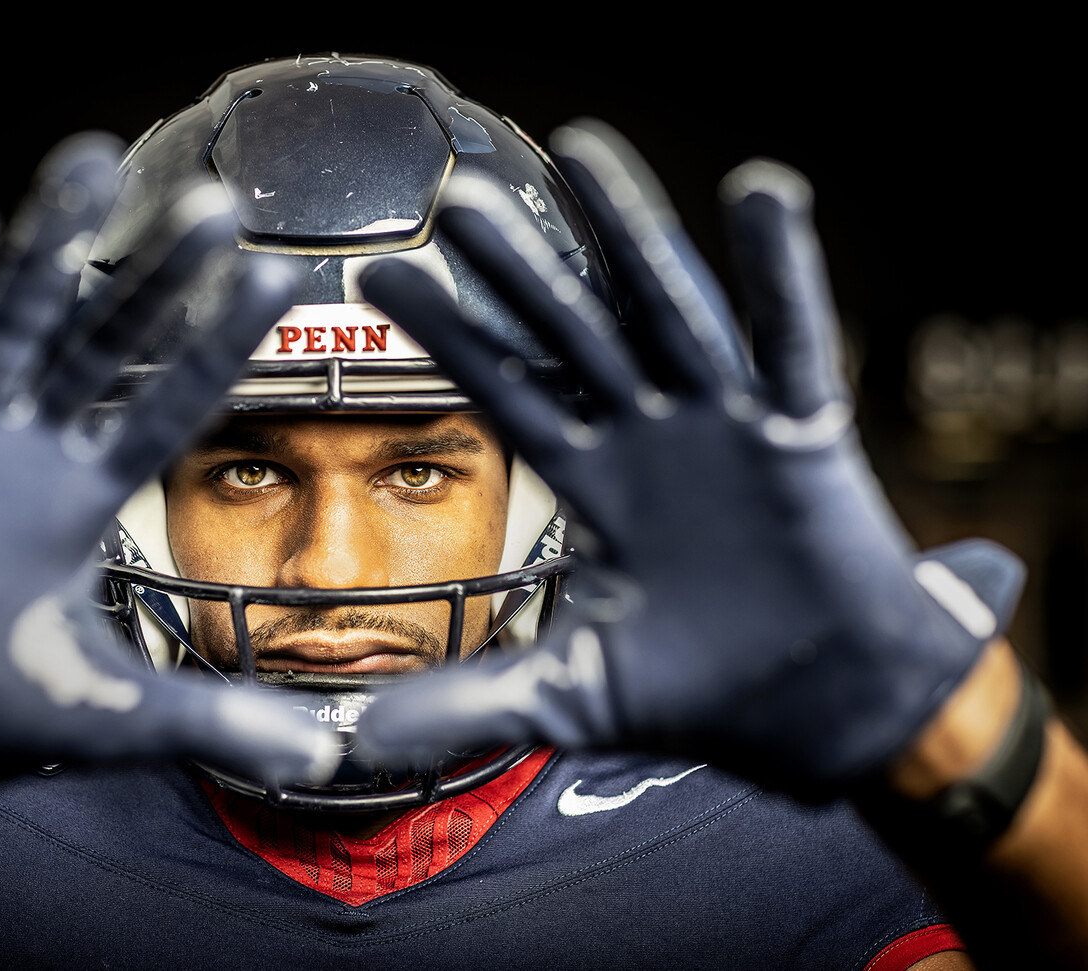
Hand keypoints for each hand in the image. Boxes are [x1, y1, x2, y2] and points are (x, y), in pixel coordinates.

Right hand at [0, 135, 333, 856]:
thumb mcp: (112, 715)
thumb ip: (214, 719)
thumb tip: (324, 761)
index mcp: (87, 498)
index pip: (168, 405)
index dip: (218, 345)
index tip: (276, 283)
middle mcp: (29, 454)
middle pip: (100, 343)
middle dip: (154, 276)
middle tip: (218, 204)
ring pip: (8, 326)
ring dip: (46, 249)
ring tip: (90, 161)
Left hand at [356, 121, 1021, 789]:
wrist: (820, 717)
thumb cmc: (701, 694)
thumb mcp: (570, 695)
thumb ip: (470, 701)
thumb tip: (356, 741)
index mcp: (597, 483)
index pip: (507, 392)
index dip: (449, 337)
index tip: (380, 278)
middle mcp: (652, 438)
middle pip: (573, 334)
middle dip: (517, 269)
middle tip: (450, 199)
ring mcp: (726, 429)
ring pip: (669, 314)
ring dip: (630, 235)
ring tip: (582, 152)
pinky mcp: (804, 437)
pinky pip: (794, 346)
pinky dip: (784, 275)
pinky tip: (761, 194)